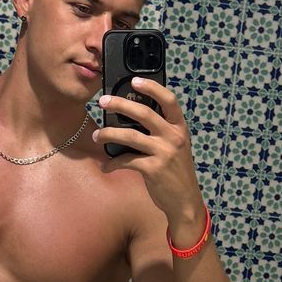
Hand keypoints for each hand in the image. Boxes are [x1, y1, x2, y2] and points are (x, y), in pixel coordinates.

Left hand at [93, 78, 206, 240]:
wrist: (184, 201)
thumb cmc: (176, 172)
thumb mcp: (175, 148)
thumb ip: (161, 132)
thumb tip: (131, 118)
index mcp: (180, 128)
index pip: (169, 100)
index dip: (152, 88)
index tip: (134, 81)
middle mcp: (173, 137)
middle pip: (144, 113)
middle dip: (120, 105)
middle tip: (103, 101)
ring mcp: (164, 153)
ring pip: (130, 136)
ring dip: (108, 134)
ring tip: (96, 135)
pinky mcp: (153, 169)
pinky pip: (126, 160)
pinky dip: (112, 163)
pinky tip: (106, 166)